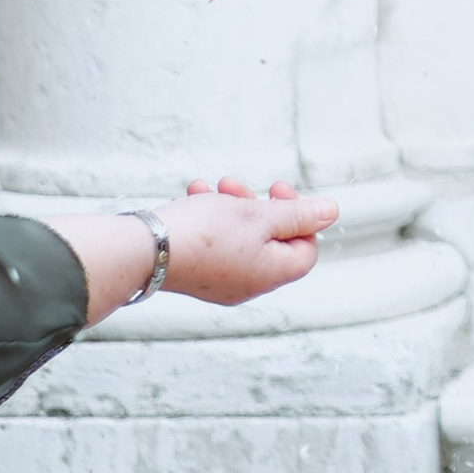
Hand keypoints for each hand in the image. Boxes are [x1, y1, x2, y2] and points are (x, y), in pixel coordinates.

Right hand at [168, 178, 338, 303]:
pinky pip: (213, 246)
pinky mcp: (195, 275)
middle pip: (271, 242)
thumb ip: (297, 214)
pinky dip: (209, 219)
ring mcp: (219, 284)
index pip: (305, 249)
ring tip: (213, 187)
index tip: (277, 189)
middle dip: (257, 206)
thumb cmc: (203, 233)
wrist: (142, 251)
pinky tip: (194, 197)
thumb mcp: (258, 215)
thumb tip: (330, 212)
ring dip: (230, 207)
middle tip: (238, 186)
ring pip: (239, 239)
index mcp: (270, 274)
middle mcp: (247, 286)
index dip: (299, 217)